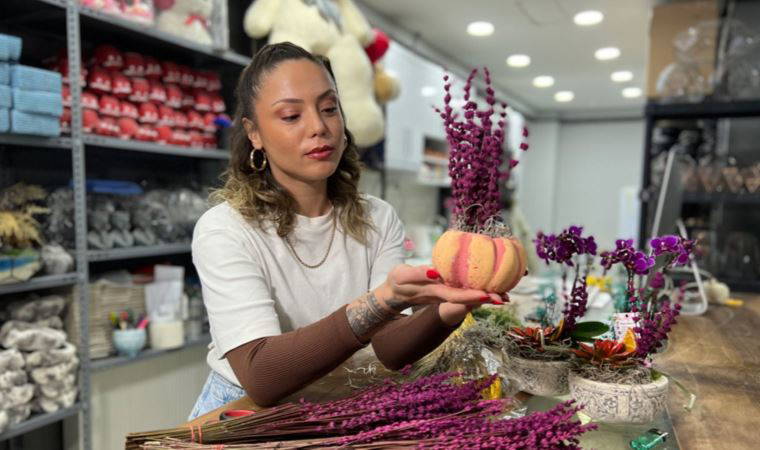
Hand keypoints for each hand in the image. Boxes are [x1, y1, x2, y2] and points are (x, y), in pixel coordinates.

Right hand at [373, 264, 502, 313]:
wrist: (394, 293)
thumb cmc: (397, 282)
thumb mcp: (402, 276)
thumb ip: (418, 274)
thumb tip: (435, 272)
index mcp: (435, 292)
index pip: (457, 296)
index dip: (472, 296)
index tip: (489, 296)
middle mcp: (444, 295)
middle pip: (468, 299)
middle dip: (486, 298)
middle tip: (505, 298)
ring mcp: (446, 293)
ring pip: (469, 296)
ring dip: (486, 295)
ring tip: (506, 294)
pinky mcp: (447, 289)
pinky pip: (466, 290)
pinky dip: (479, 288)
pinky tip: (492, 283)